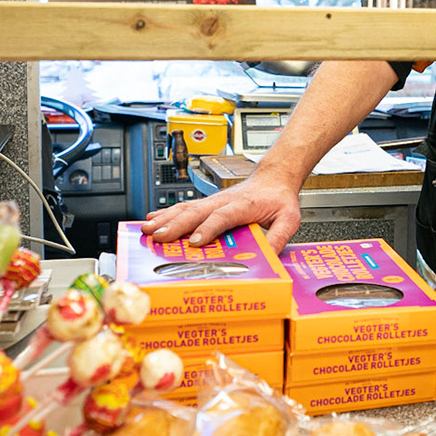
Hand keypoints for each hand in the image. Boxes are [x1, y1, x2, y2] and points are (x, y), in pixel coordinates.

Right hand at [141, 172, 302, 252]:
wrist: (274, 177)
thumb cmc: (279, 199)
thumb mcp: (288, 220)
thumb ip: (278, 238)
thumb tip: (267, 258)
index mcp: (243, 204)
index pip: (223, 216)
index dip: (208, 228)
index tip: (196, 242)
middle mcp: (224, 201)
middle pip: (196, 211)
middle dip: (175, 225)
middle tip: (159, 237)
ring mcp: (213, 200)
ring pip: (185, 208)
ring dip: (165, 218)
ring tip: (147, 229)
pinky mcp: (207, 203)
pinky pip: (184, 206)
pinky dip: (166, 213)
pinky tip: (152, 219)